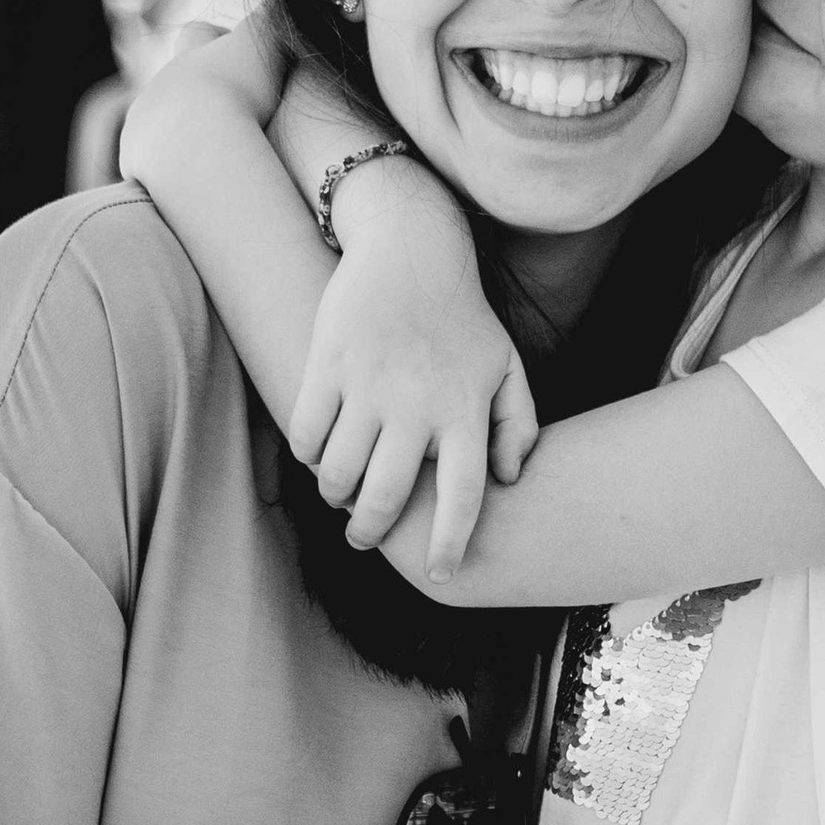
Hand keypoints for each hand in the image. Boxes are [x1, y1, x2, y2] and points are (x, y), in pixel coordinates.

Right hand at [290, 165, 539, 572]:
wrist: (412, 250)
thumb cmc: (463, 318)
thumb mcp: (506, 366)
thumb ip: (517, 426)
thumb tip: (508, 481)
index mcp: (465, 409)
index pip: (463, 496)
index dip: (451, 543)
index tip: (440, 574)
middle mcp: (418, 403)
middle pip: (386, 497)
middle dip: (370, 532)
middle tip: (365, 537)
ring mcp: (370, 384)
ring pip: (338, 473)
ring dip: (336, 497)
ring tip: (342, 497)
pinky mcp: (328, 364)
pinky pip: (307, 433)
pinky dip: (309, 455)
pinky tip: (320, 453)